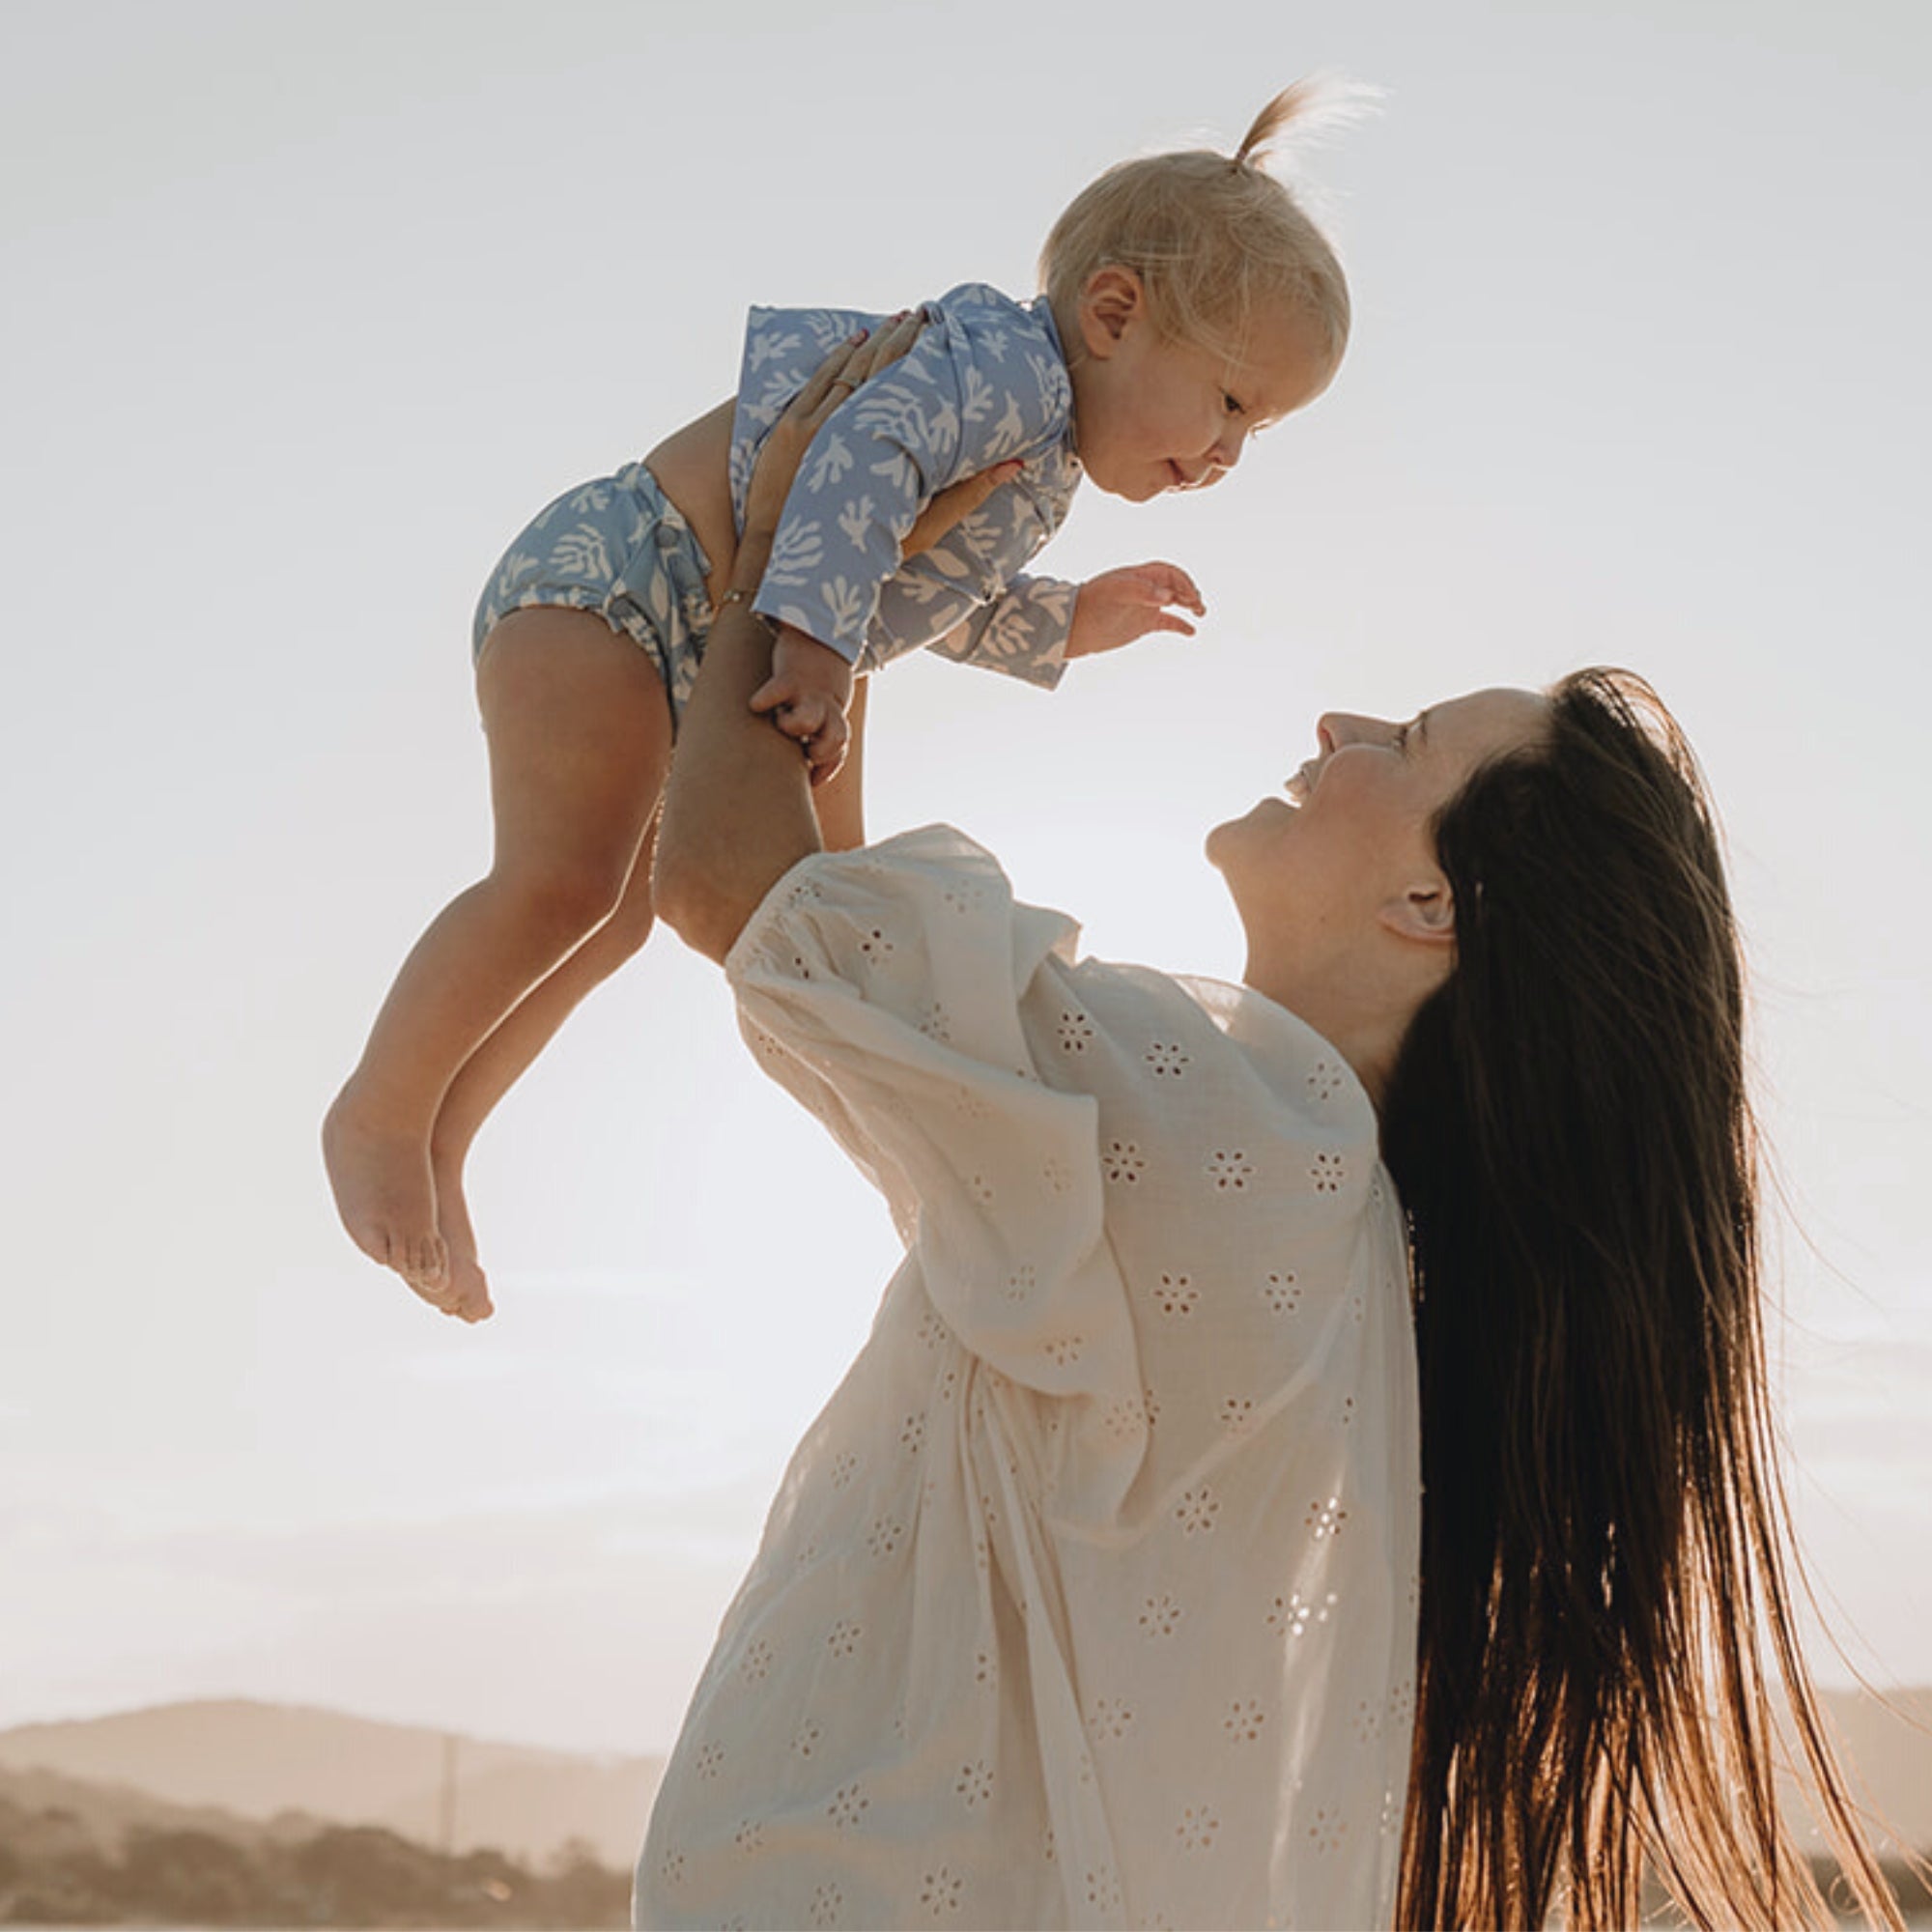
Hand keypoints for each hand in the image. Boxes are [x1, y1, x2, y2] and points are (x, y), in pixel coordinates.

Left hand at [743, 316, 1024, 554]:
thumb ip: (967, 494)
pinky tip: (852, 342)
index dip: (920, 351)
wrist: (799, 567)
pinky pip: (816, 380)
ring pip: (845, 366)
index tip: (940, 330)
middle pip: (876, 364)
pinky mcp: (787, 429)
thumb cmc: (867, 551)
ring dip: (871, 340)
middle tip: (924, 313)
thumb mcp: (923, 528)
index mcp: (878, 443)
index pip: (902, 380)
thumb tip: (1014, 464)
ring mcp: (810, 424)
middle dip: (901, 336)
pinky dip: (836, 357)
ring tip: (895, 320)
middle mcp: (843, 424)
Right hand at [750, 624, 856, 783]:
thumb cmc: (818, 682)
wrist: (819, 636)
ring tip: (782, 722)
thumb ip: (820, 731)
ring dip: (793, 727)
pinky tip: (756, 704)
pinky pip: (775, 692)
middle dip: (817, 751)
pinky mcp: (788, 676)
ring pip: (808, 721)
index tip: (812, 780)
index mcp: (833, 719)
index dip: (827, 769)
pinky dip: (764, 700)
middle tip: (801, 746)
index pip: (838, 751)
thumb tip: (800, 764)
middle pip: (834, 739)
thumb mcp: (828, 706)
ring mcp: (807, 693)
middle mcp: (824, 708)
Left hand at [1065, 562, 1206, 658]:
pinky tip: (1191, 631)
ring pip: (1174, 602)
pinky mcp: (1143, 624)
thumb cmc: (1091, 605)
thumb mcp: (1115, 593)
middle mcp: (1144, 589)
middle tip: (1198, 605)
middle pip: (1175, 586)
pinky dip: (1180, 625)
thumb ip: (1142, 591)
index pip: (1168, 573)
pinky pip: (1167, 622)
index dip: (1182, 581)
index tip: (1190, 595)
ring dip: (1189, 605)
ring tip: (1200, 613)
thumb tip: (1167, 597)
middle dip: (1189, 592)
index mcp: (1138, 576)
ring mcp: (1144, 606)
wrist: (1075, 627)